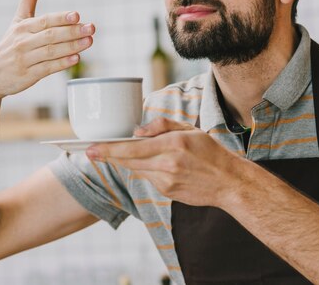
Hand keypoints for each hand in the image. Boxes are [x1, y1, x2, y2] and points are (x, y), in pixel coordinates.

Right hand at [0, 0, 94, 99]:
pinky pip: (47, 68)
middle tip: (91, 28)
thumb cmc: (9, 45)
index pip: (44, 21)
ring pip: (51, 51)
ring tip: (89, 41)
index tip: (77, 15)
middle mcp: (23, 42)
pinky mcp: (27, 75)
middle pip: (51, 36)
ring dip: (72, 46)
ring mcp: (25, 59)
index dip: (61, 18)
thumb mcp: (18, 20)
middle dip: (73, 32)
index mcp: (22, 27)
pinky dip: (62, 63)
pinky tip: (76, 58)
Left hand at [86, 117, 246, 207]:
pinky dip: (144, 170)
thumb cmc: (210, 152)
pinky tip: (151, 164)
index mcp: (172, 145)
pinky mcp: (167, 192)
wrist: (228, 182)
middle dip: (107, 157)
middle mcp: (167, 165)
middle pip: (128, 162)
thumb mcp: (189, 129)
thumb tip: (137, 132)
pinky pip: (148, 178)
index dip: (108, 150)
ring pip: (136, 170)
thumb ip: (161, 126)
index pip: (132, 148)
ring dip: (126, 162)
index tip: (90, 149)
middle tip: (90, 152)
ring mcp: (166, 182)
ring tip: (115, 154)